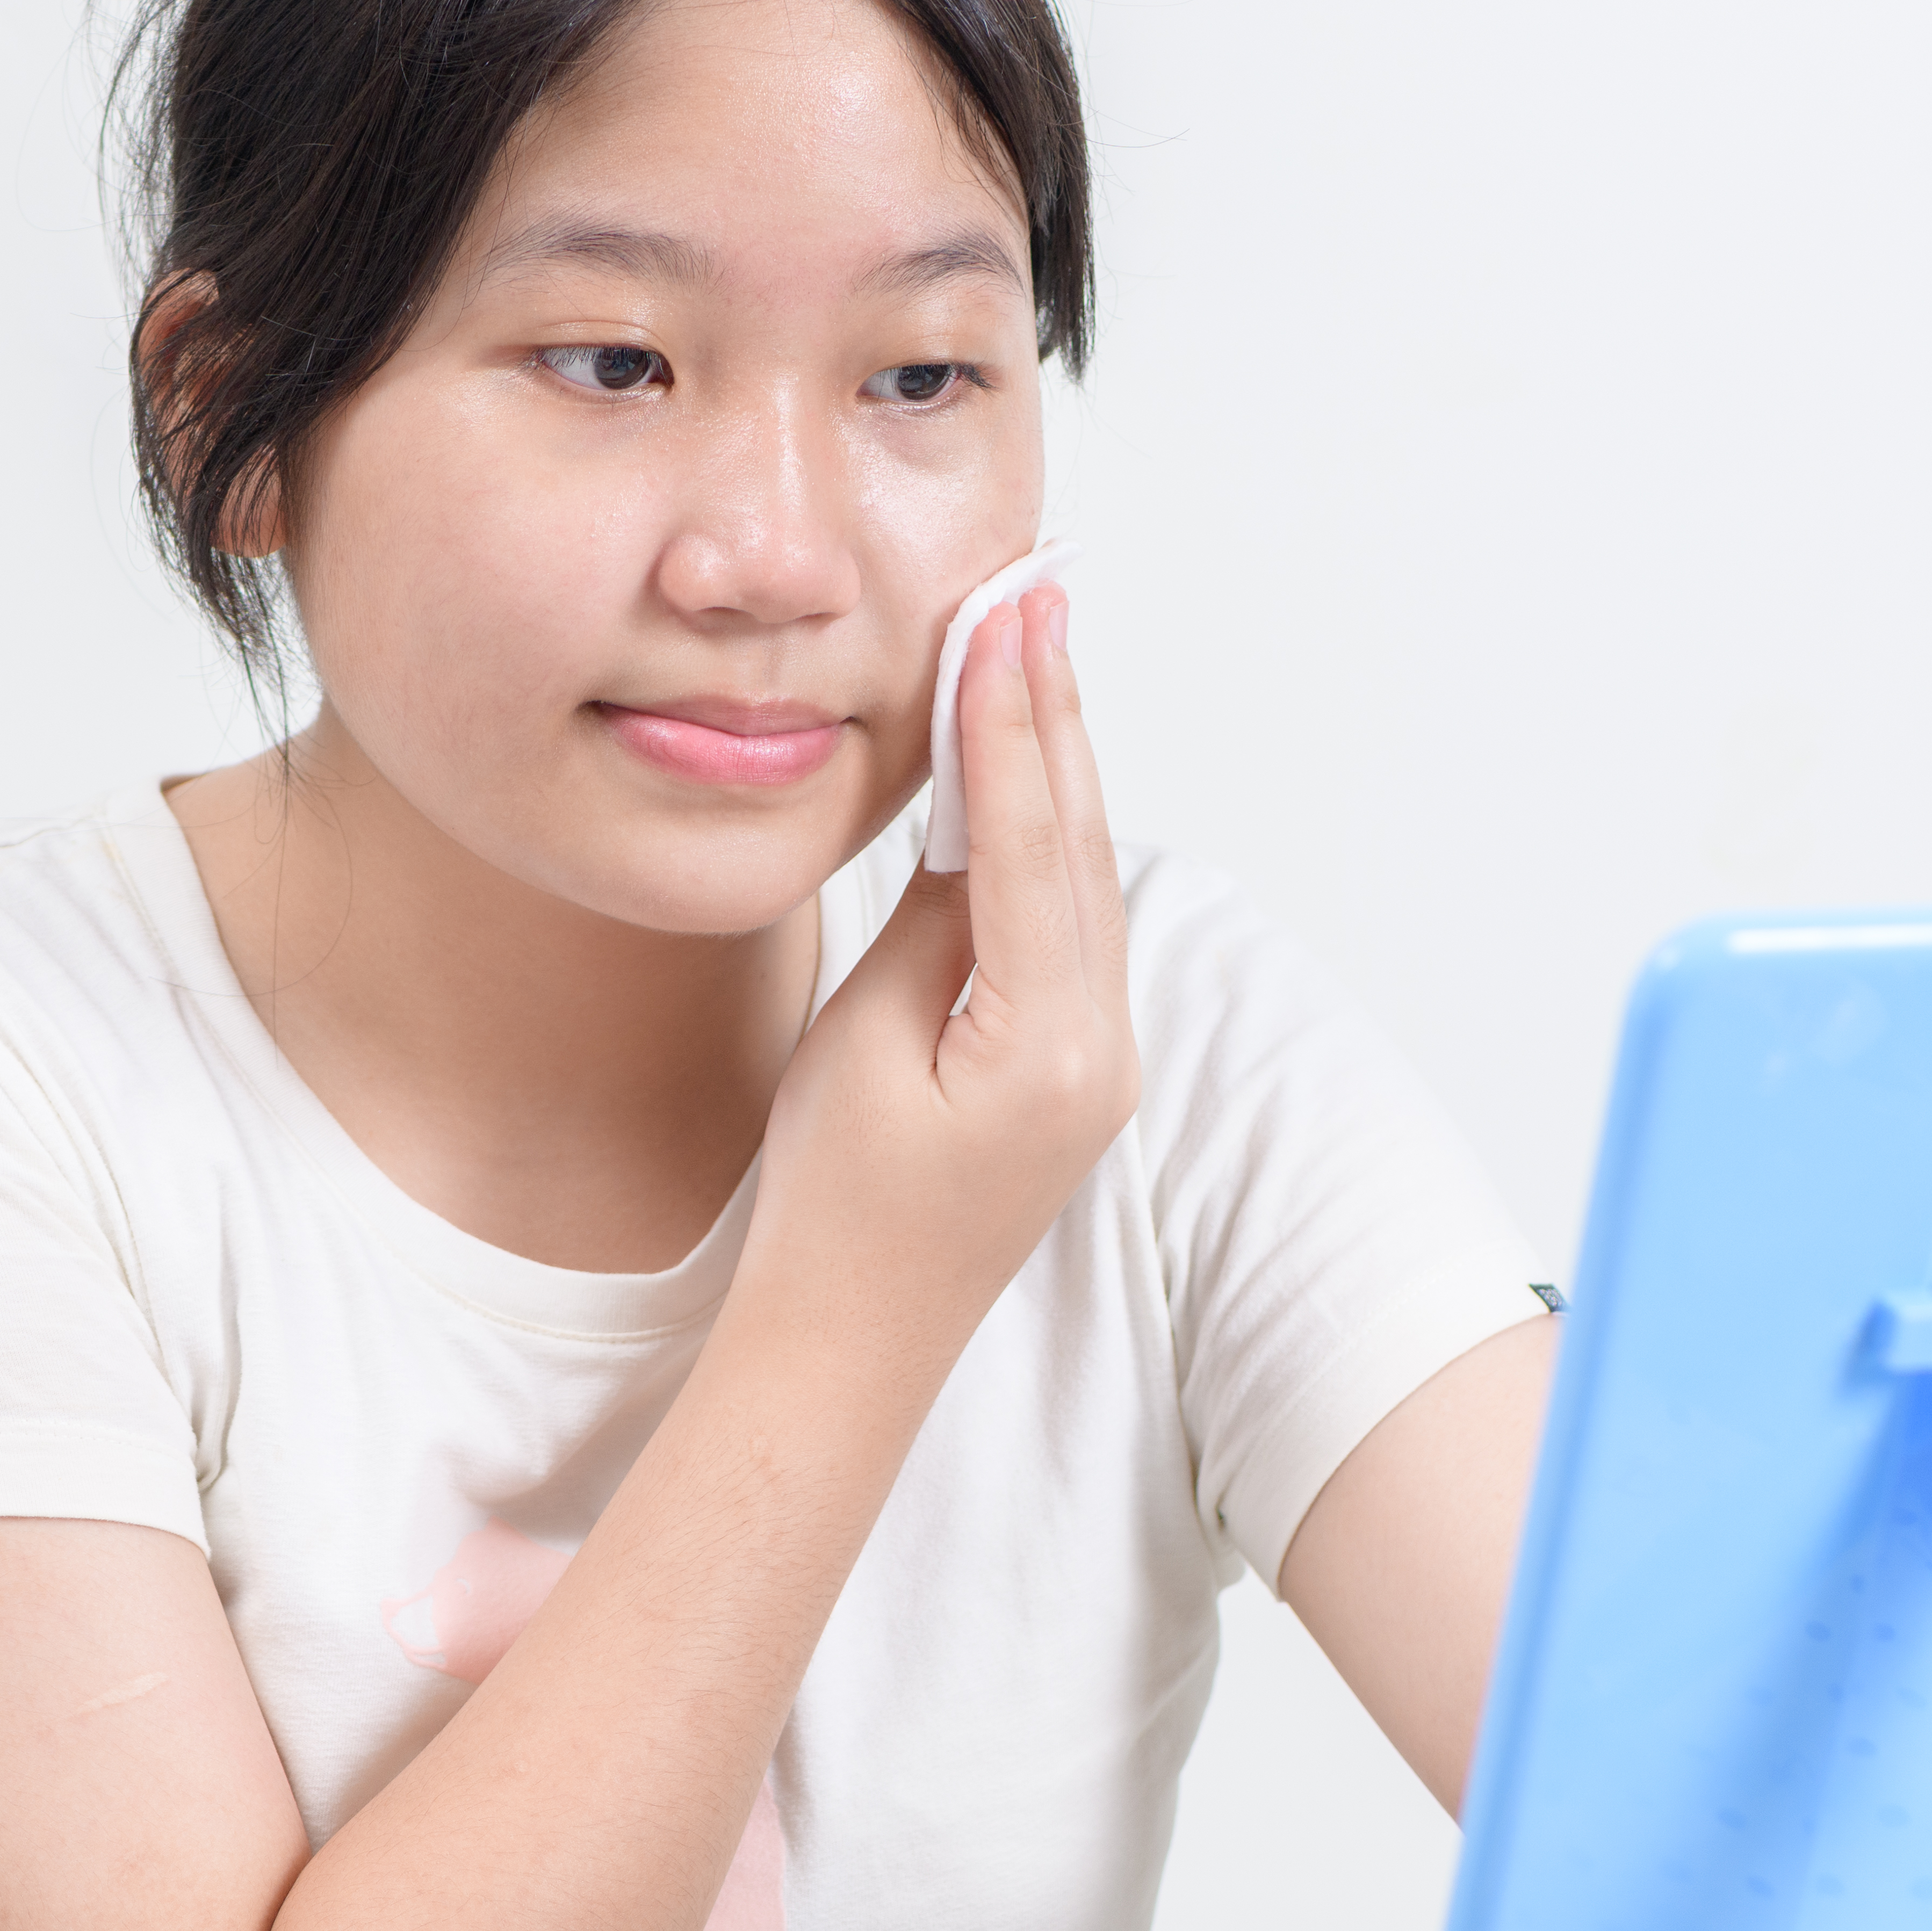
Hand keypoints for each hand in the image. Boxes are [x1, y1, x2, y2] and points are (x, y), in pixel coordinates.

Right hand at [745, 586, 1136, 1357]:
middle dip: (1052, 710)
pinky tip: (1032, 765)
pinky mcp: (1075, 1067)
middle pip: (1076, 843)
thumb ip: (934, 925)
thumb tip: (975, 817)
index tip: (1006, 613)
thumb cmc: (832, 1205)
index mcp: (1048, 1044)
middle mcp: (1099, 1048)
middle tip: (1037, 591)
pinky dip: (1047, 833)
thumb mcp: (866, 1043)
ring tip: (1038, 644)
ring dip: (1057, 758)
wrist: (850, 1340)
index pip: (1029, 841)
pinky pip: (1067, 921)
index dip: (1012, 717)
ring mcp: (1098, 1060)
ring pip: (1080, 874)